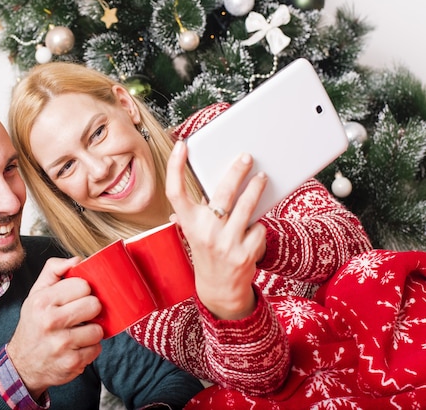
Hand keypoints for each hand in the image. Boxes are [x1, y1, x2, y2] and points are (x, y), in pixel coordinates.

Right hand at [6, 256, 102, 399]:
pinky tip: (77, 347)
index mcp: (42, 301)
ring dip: (92, 331)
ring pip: (98, 329)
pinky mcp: (72, 363)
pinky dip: (90, 348)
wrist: (22, 364)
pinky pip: (96, 349)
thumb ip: (53, 271)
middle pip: (94, 305)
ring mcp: (62, 344)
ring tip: (78, 332)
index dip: (83, 291)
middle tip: (81, 315)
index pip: (82, 285)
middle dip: (90, 310)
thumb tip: (77, 260)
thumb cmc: (34, 324)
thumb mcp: (36, 294)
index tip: (77, 297)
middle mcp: (50, 322)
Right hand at [166, 141, 266, 319]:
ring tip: (261, 178)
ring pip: (246, 206)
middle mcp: (204, 232)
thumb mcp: (196, 231)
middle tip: (246, 157)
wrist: (219, 289)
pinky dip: (258, 226)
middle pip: (221, 193)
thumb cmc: (207, 251)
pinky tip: (253, 230)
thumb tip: (206, 184)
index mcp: (188, 223)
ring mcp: (225, 243)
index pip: (174, 191)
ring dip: (256, 189)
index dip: (175, 167)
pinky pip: (257, 227)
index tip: (181, 146)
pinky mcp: (245, 253)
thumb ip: (198, 210)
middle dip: (237, 171)